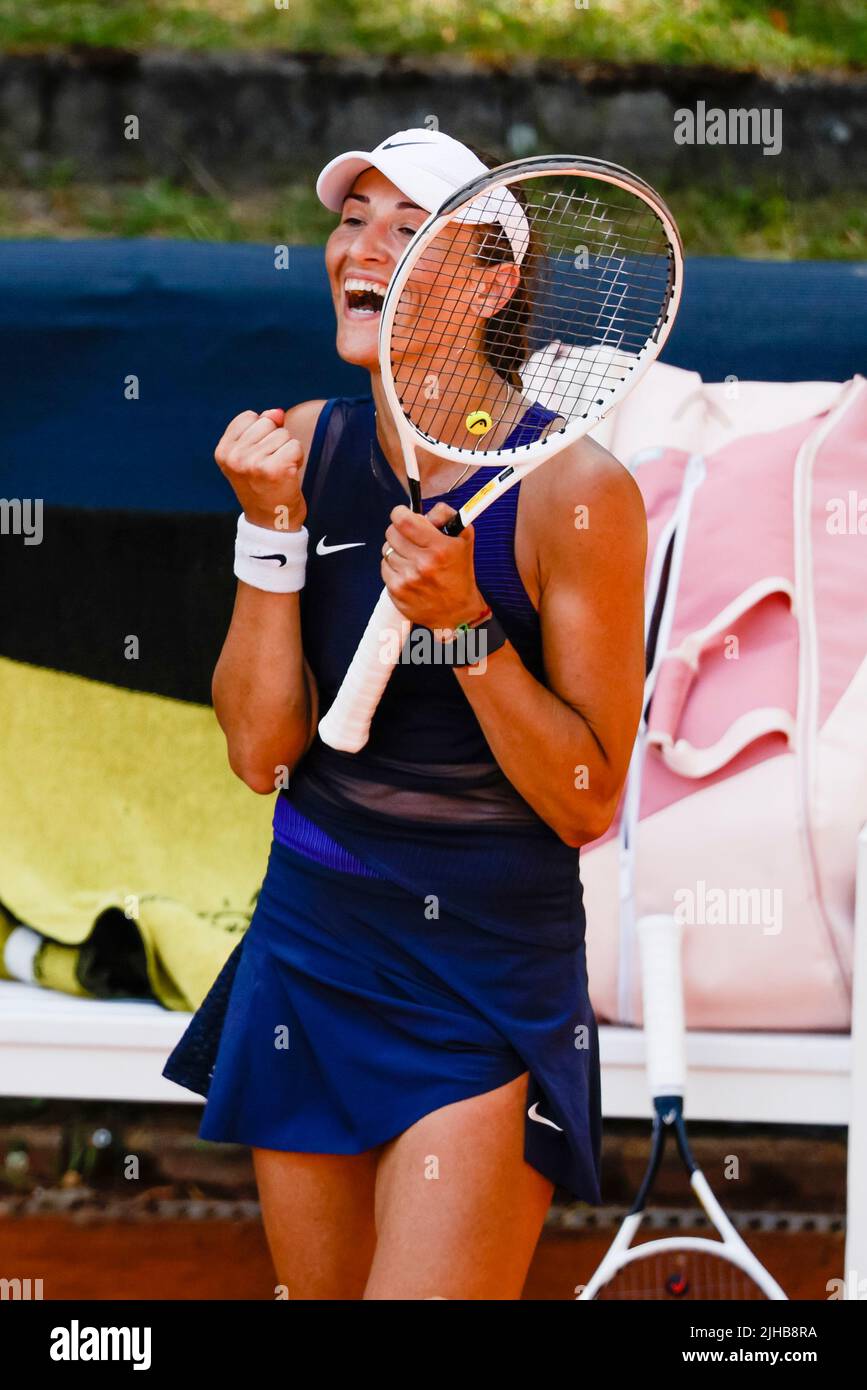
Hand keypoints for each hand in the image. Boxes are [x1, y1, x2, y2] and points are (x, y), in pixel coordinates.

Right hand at [215, 408, 305, 531]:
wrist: (271, 524)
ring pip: (283, 434)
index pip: (249, 417)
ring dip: (287, 451)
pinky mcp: (275, 469)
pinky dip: (297, 459)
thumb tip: (277, 412)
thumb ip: (261, 428)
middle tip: (271, 467)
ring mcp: (254, 463)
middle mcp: (235, 457)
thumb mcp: (251, 455)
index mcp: (223, 452)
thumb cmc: (263, 487)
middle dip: (275, 441)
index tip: (258, 458)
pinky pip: (295, 446)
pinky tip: (289, 475)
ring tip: (279, 472)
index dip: (261, 434)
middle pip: (268, 423)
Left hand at [381, 502, 485, 630]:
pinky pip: (385, 568)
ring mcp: (408, 579)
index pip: (404, 520)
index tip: (403, 516)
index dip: (400, 513)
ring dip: (397, 551)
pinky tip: (408, 572)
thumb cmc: (459, 573)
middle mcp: (423, 564)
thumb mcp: (463, 540)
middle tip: (410, 538)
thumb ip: (447, 516)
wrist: (457, 612)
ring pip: (386, 550)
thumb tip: (427, 509)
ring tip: (412, 558)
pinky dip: (393, 567)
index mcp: (440, 548)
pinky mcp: (397, 592)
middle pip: (391, 533)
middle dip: (399, 531)